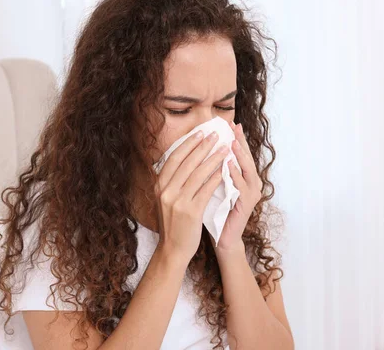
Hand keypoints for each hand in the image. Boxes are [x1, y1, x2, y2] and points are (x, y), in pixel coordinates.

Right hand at [154, 130, 229, 264]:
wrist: (172, 249)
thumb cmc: (172, 223)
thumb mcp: (165, 199)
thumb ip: (170, 181)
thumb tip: (182, 159)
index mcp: (158, 185)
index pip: (174, 158)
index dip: (188, 144)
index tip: (200, 133)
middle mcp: (166, 191)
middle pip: (187, 162)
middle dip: (203, 146)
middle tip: (216, 134)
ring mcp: (177, 201)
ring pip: (198, 173)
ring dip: (213, 158)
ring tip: (225, 148)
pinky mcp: (191, 212)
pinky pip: (206, 190)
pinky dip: (216, 177)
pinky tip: (225, 169)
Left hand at [211, 120, 263, 253]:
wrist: (220, 237)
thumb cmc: (213, 210)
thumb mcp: (210, 184)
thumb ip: (210, 168)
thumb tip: (198, 147)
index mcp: (241, 177)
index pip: (238, 153)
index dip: (234, 138)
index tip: (227, 123)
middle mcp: (250, 183)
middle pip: (246, 158)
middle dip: (239, 142)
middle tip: (234, 127)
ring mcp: (251, 194)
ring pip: (247, 170)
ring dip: (240, 156)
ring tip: (232, 143)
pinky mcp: (247, 206)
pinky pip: (241, 187)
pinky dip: (234, 175)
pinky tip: (228, 165)